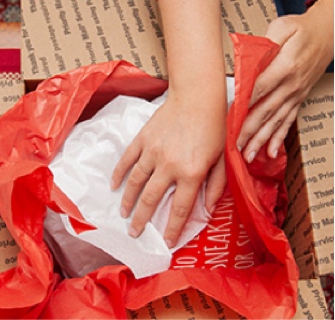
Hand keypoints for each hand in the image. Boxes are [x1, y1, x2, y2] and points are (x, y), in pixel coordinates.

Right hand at [111, 89, 226, 247]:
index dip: (172, 228)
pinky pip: (127, 161)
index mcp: (191, 173)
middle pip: (150, 199)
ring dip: (128, 201)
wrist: (198, 97)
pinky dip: (119, 174)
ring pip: (135, 182)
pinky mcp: (142, 140)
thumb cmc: (215, 127)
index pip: (179, 208)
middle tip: (135, 233)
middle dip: (142, 220)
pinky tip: (115, 186)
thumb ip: (216, 186)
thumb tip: (207, 209)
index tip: (166, 242)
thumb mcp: (223, 159)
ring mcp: (152, 152)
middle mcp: (169, 165)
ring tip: (124, 214)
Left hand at [237, 0, 333, 160]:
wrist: (329, 33)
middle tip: (232, 146)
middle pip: (265, 110)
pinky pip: (288, 121)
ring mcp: (295, 94)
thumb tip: (248, 59)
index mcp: (286, 66)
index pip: (259, 88)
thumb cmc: (301, 28)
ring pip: (275, 121)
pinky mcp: (298, 99)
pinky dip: (279, 138)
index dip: (244, 103)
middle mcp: (291, 84)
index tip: (229, 117)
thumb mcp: (283, 28)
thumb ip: (266, 44)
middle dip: (248, 130)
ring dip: (260, 140)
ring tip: (247, 156)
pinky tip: (270, 152)